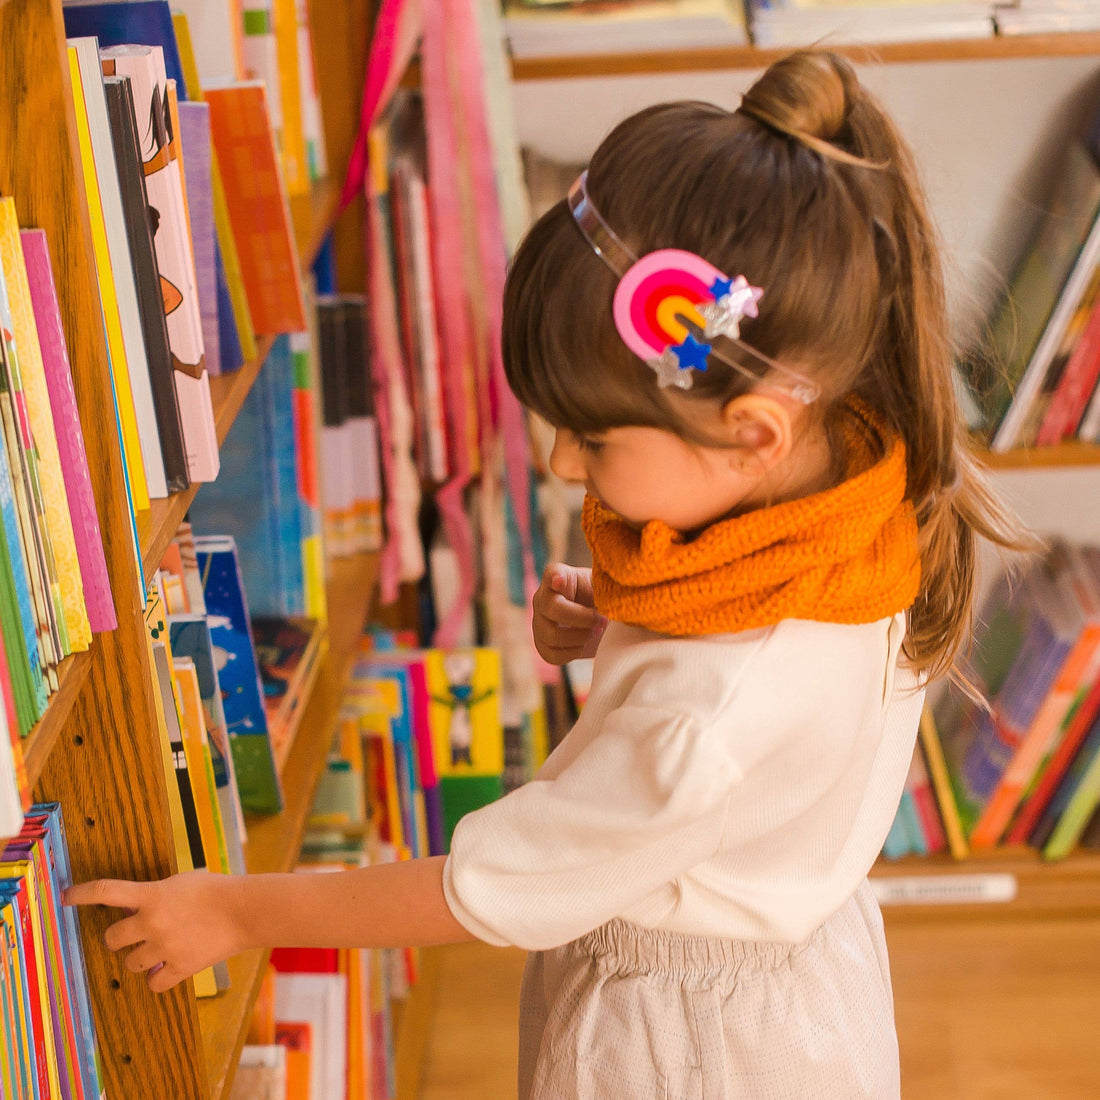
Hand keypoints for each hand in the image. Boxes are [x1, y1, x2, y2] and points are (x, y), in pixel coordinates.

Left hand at [64, 871, 247, 992]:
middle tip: (135, 934)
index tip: (66, 897)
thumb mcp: (180, 882)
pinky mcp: (179, 967)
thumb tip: (134, 907)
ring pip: (131, 963)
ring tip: (160, 950)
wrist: (245, 910)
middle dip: (120, 937)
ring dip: (141, 958)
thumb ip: (155, 894)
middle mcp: (151, 922)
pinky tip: (167, 968)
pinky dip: (158, 978)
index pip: (106, 891)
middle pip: (112, 938)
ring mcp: (164, 946)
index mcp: (151, 895)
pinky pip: (154, 984)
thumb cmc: (216, 890)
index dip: (81, 894)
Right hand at [532, 563, 606, 664]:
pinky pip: (552, 654)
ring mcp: (539, 622)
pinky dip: (573, 652)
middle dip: (582, 618)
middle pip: (552, 608)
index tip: (560, 581)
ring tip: (598, 632)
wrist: (601, 621)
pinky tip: (585, 644)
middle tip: (603, 621)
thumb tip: (616, 592)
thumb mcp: (606, 588)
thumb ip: (606, 586)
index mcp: (559, 577)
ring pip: (551, 635)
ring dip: (580, 637)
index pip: (552, 573)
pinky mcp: (542, 644)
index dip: (554, 577)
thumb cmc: (602, 599)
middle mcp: (543, 598)